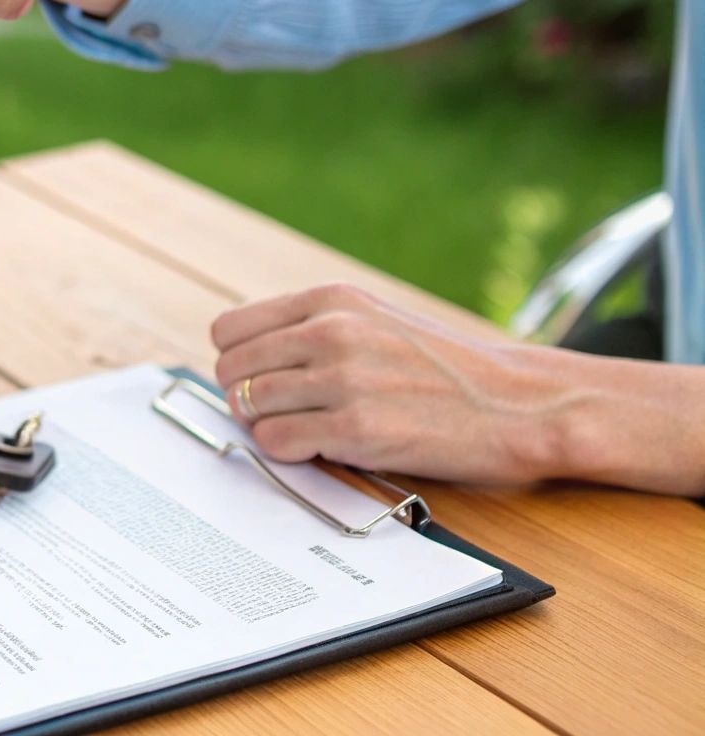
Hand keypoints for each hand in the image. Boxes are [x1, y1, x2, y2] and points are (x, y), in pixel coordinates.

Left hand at [210, 283, 704, 494]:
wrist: (521, 403)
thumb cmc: (446, 368)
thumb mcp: (375, 319)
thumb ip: (312, 329)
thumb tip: (243, 357)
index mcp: (331, 300)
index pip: (229, 329)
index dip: (237, 361)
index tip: (259, 379)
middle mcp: (331, 331)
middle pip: (231, 370)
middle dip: (247, 396)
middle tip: (282, 412)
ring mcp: (343, 380)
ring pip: (248, 406)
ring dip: (268, 425)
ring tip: (309, 429)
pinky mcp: (358, 429)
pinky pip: (277, 441)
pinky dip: (289, 450)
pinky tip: (322, 447)